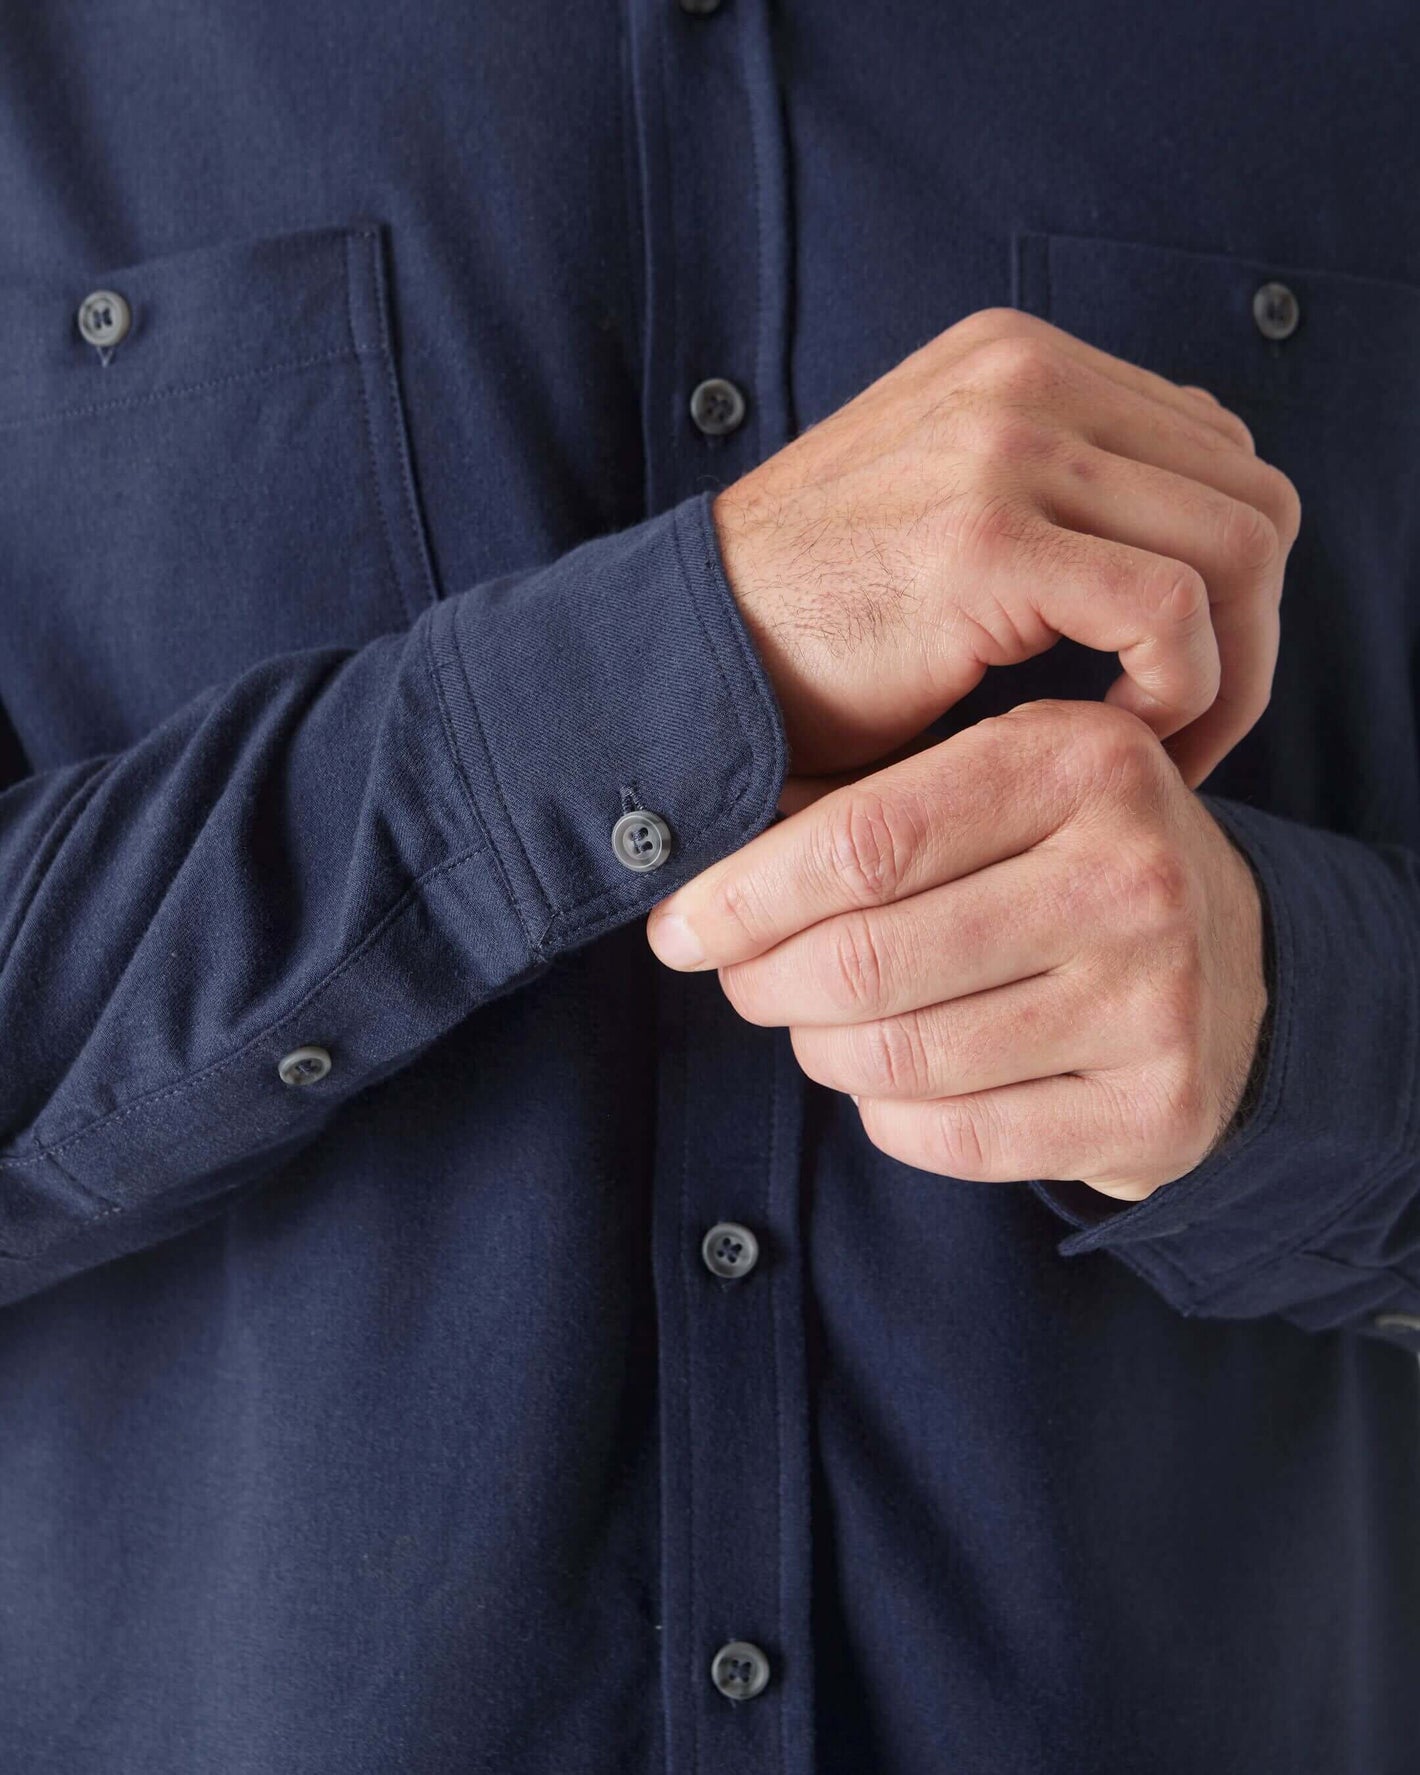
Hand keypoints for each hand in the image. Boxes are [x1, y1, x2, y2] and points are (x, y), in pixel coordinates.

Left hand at [645, 700, 1267, 1200]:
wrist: (1236, 965)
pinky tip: (885, 1084)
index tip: (678, 927)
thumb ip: (862, 803)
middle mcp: (1132, 875)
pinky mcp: (1158, 1108)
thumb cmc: (1067, 858)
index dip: (745, 895)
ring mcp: (1157, 1000)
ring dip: (820, 1051)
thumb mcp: (994, 781)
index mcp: (1080, 761)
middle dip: (765, 982)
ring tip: (813, 1026)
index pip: (865, 839)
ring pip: (900, 1058)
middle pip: (868, 958)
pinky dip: (885, 1117)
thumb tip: (701, 865)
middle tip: (740, 981)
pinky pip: (954, 1137)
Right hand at [712, 307, 1299, 785]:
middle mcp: (1023, 374)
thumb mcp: (950, 512)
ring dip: (1229, 669)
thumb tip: (1191, 536)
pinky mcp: (985, 539)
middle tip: (1194, 727)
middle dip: (1252, 630)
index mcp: (1019, 358)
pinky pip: (1168, 610)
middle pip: (1251, 495)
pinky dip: (1181, 690)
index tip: (1177, 677)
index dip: (1229, 579)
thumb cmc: (816, 619)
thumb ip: (1065, 493)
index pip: (1215, 452)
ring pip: (1238, 546)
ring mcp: (1004, 446)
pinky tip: (1117, 731)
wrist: (689, 654)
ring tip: (1160, 739)